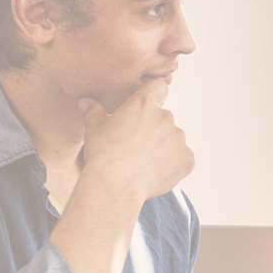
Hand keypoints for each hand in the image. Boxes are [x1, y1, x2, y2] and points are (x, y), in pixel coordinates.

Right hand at [77, 80, 194, 203]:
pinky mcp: (187, 158)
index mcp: (144, 104)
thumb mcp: (94, 131)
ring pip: (173, 139)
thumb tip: (85, 102)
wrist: (116, 185)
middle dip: (153, 130)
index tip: (144, 109)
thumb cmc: (103, 156)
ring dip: (163, 147)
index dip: (153, 95)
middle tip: (135, 147)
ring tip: (143, 163)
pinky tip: (155, 172)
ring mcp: (179, 138)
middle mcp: (166, 117)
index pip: (158, 87)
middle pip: (164, 118)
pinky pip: (182, 158)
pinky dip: (173, 164)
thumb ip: (94, 113)